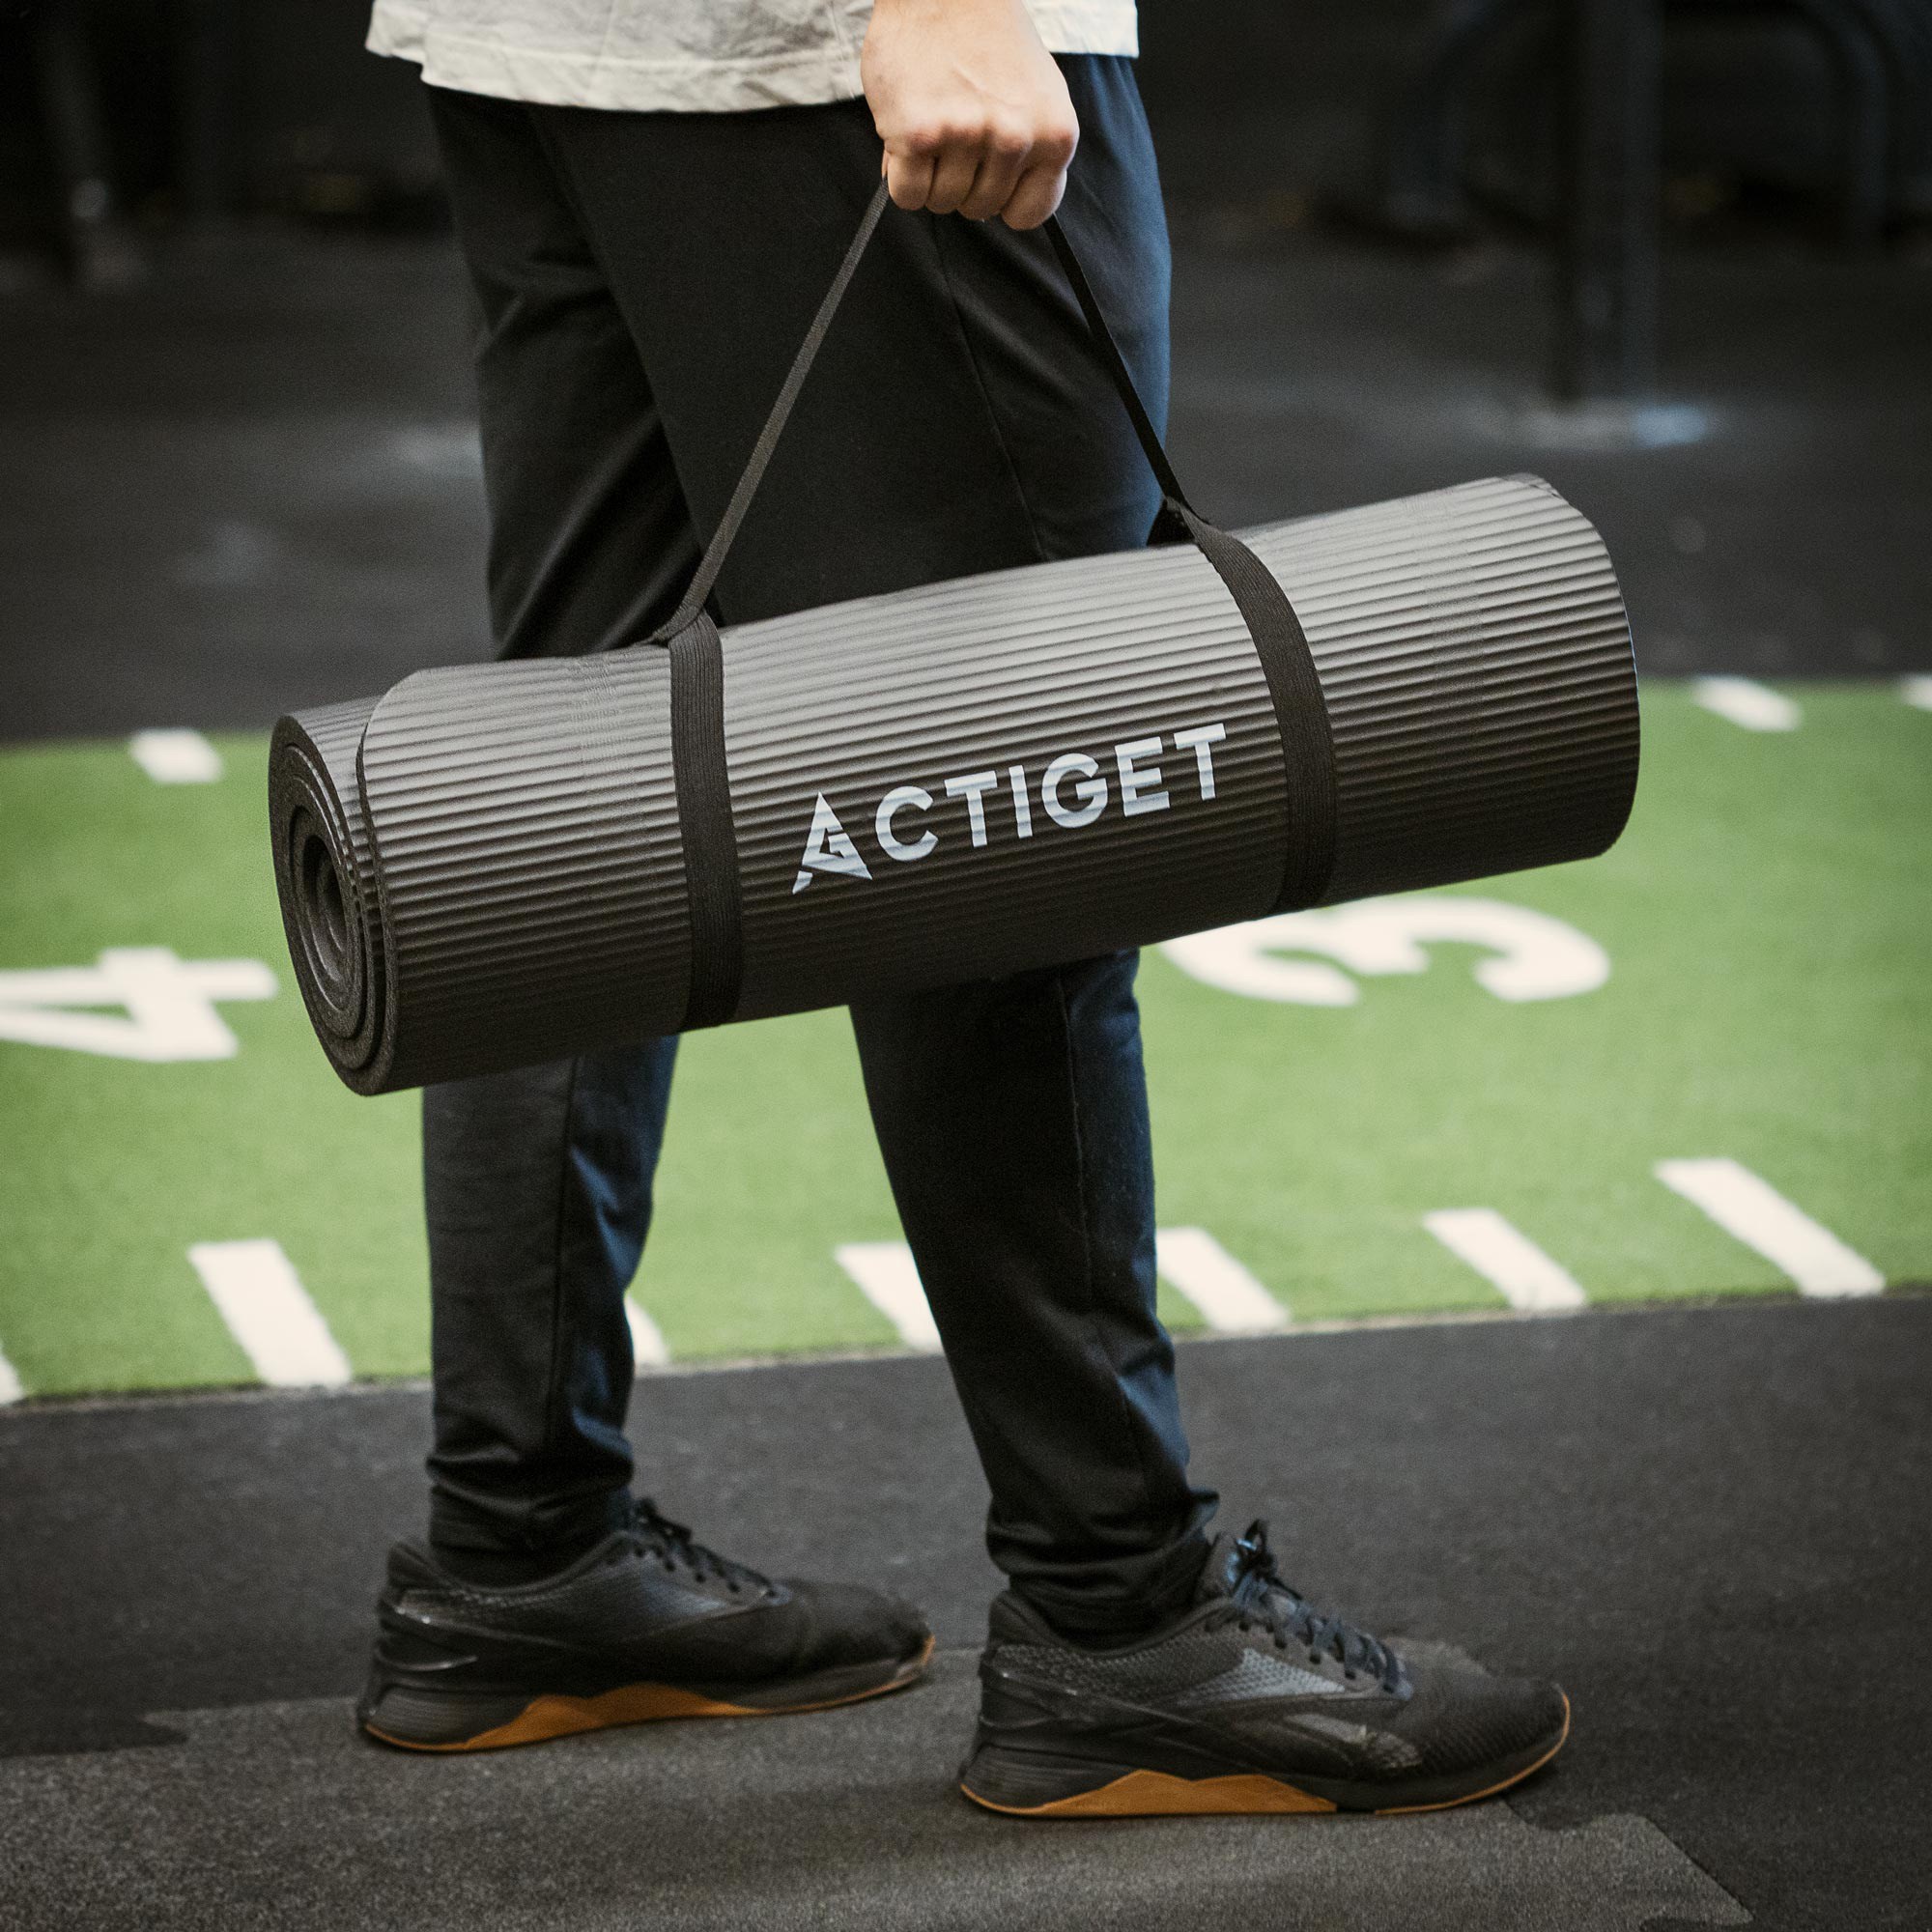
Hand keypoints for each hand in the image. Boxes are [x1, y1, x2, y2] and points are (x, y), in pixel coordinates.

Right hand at [861, 0, 1079, 230]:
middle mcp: (1015, 138)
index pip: (1029, 213)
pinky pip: (908, 195)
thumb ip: (1025, 151)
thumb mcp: (1032, 95)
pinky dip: (901, 176)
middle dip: (961, 182)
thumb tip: (992, 203)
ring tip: (932, 126)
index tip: (988, 176)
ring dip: (929, 177)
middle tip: (952, 134)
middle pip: (980, 209)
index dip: (1002, 199)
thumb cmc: (985, 39)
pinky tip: (907, 136)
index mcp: (1054, 134)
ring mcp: (967, 136)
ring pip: (943, 203)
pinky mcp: (918, 134)